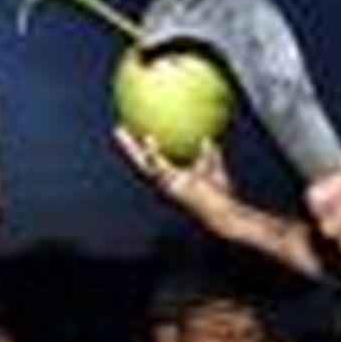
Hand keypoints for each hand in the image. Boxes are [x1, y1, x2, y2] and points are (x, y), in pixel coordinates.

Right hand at [114, 129, 239, 228]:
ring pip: (142, 163)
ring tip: (120, 132)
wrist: (223, 211)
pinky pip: (158, 166)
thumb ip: (209, 154)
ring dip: (130, 148)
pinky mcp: (171, 184)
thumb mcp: (213, 168)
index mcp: (169, 178)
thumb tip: (205, 138)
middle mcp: (162, 182)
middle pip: (140, 161)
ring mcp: (165, 184)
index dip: (141, 149)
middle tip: (118, 130)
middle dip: (128, 147)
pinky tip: (148, 138)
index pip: (151, 161)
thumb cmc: (220, 196)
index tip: (133, 134)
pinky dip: (151, 152)